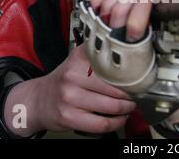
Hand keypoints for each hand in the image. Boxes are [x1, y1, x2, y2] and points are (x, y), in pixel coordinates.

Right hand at [3, 45, 135, 136]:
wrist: (38, 99)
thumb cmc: (65, 79)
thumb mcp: (79, 60)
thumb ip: (101, 54)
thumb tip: (130, 55)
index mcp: (80, 58)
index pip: (114, 65)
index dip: (131, 73)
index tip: (140, 76)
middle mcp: (73, 76)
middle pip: (116, 87)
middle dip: (131, 93)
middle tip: (137, 93)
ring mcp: (70, 97)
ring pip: (112, 106)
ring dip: (126, 109)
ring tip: (130, 106)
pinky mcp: (69, 117)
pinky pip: (102, 124)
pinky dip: (117, 123)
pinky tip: (120, 119)